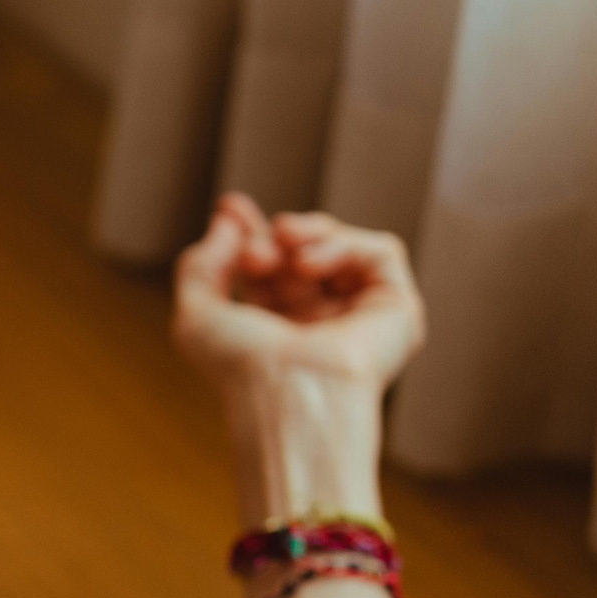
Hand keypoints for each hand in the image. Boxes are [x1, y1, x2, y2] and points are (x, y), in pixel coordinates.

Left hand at [173, 193, 425, 395]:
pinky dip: (341, 244)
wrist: (287, 392)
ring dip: (304, 233)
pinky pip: (378, 252)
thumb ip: (201, 265)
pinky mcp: (398, 310)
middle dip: (272, 236)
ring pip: (339, 247)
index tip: (230, 205)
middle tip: (252, 247)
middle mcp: (321, 325)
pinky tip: (308, 263)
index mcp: (277, 331)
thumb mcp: (198, 314)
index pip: (270, 268)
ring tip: (280, 242)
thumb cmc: (240, 367)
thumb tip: (226, 221)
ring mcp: (361, 317)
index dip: (251, 232)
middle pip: (300, 253)